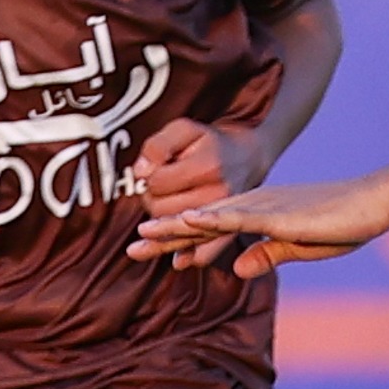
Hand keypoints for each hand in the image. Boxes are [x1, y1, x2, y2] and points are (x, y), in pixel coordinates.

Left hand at [127, 117, 272, 251]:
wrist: (247, 157)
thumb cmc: (209, 143)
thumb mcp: (184, 129)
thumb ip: (158, 146)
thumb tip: (141, 173)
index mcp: (207, 166)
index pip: (157, 182)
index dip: (148, 177)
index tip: (154, 171)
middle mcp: (219, 194)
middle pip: (161, 209)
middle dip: (151, 200)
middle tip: (158, 189)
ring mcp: (225, 215)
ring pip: (175, 231)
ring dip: (160, 222)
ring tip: (164, 207)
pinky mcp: (227, 231)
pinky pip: (205, 251)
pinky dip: (188, 254)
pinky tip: (178, 259)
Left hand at [130, 169, 388, 279]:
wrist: (374, 203)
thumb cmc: (343, 223)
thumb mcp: (299, 246)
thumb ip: (267, 253)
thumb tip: (236, 267)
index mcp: (257, 216)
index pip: (208, 231)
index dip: (176, 240)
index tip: (146, 251)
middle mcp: (254, 207)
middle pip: (201, 223)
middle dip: (164, 236)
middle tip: (130, 249)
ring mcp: (265, 207)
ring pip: (212, 218)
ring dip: (178, 227)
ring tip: (144, 236)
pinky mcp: (280, 213)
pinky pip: (241, 216)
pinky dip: (213, 219)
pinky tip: (191, 220)